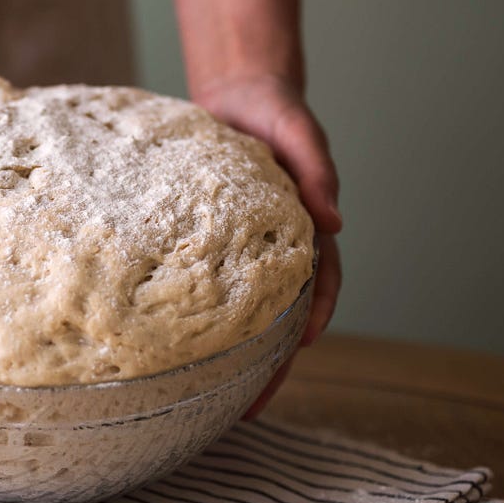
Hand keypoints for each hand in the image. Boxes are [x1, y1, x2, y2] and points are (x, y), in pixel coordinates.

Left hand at [194, 73, 342, 419]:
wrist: (236, 94)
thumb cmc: (274, 110)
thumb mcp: (298, 129)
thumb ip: (318, 167)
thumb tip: (335, 218)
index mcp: (304, 231)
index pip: (320, 284)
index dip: (313, 317)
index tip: (303, 347)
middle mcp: (275, 250)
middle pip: (278, 316)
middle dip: (269, 364)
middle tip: (247, 408)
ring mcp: (241, 252)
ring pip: (239, 314)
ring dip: (231, 356)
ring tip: (205, 399)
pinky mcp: (206, 244)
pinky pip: (202, 288)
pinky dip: (194, 320)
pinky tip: (169, 349)